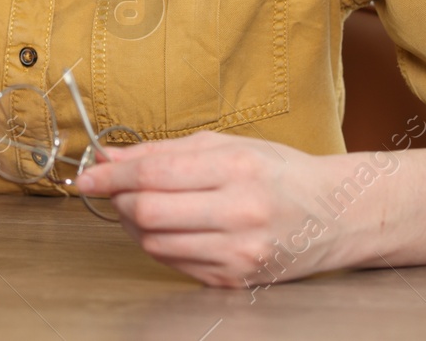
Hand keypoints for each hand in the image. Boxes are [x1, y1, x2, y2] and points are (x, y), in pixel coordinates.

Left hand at [74, 130, 367, 288]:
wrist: (338, 215)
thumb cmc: (281, 173)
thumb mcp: (228, 145)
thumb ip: (165, 151)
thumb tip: (110, 156)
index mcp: (237, 169)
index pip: (154, 173)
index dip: (112, 176)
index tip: (87, 176)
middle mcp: (240, 213)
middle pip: (148, 213)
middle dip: (119, 200)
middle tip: (114, 190)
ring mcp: (239, 252)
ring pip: (155, 243)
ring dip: (135, 225)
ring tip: (142, 207)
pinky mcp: (237, 279)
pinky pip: (175, 264)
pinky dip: (160, 245)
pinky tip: (170, 228)